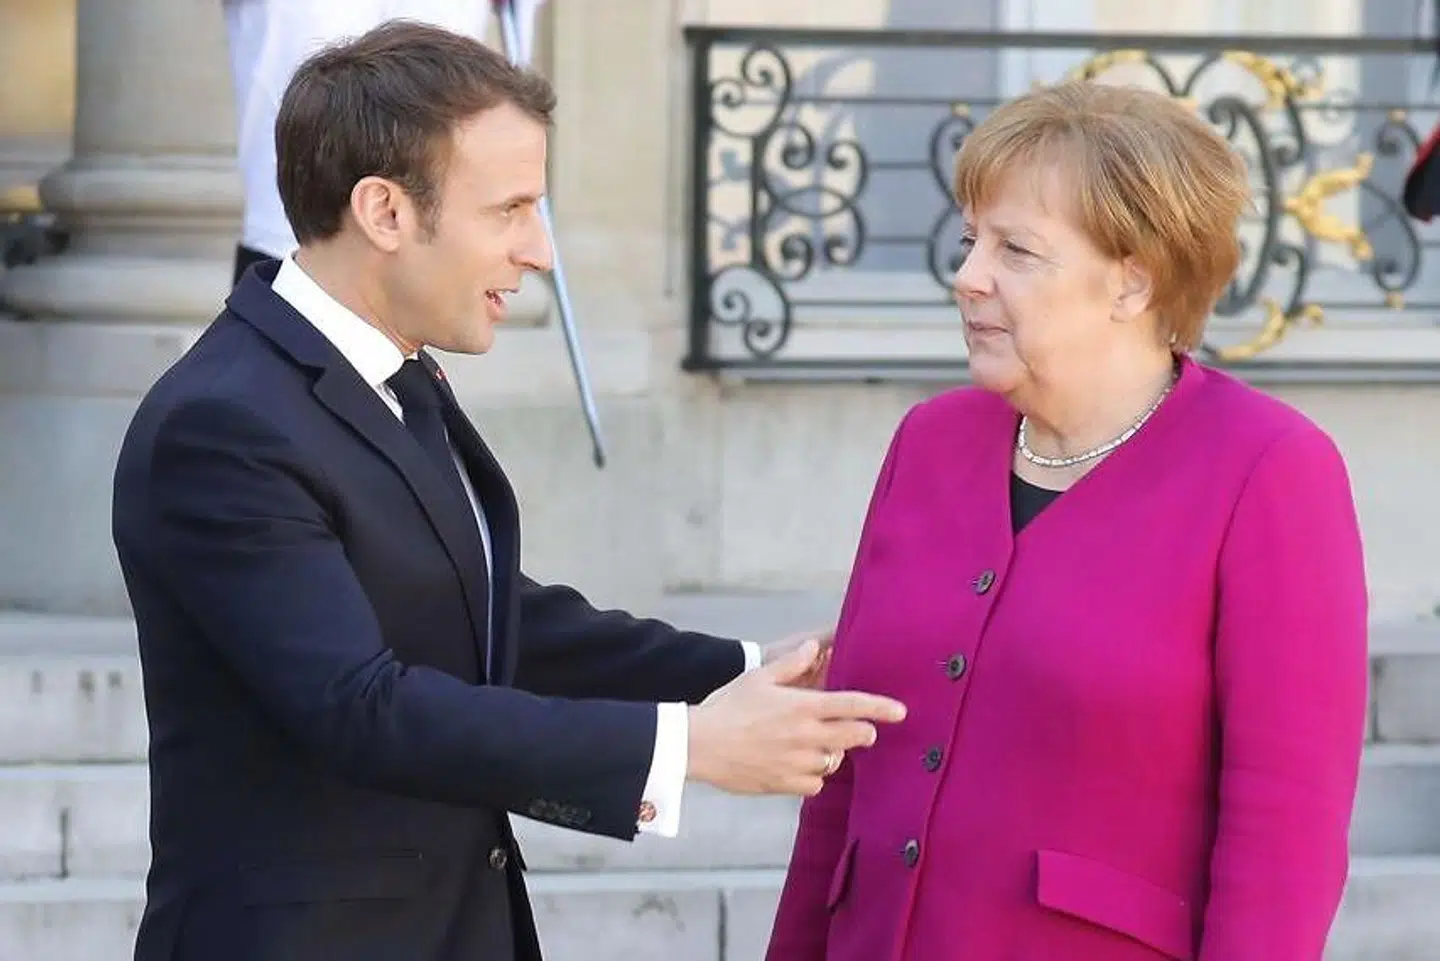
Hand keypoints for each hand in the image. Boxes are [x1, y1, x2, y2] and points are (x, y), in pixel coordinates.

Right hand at [688, 638, 905, 796]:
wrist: (699, 745)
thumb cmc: (728, 706)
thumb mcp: (759, 677)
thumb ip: (791, 664)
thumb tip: (814, 647)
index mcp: (803, 706)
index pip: (853, 705)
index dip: (881, 708)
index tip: (901, 712)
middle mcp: (806, 736)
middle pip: (854, 737)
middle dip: (864, 733)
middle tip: (863, 730)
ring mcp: (797, 763)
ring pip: (834, 762)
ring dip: (833, 753)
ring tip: (818, 744)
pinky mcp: (785, 784)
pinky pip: (815, 784)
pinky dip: (814, 775)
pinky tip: (800, 765)